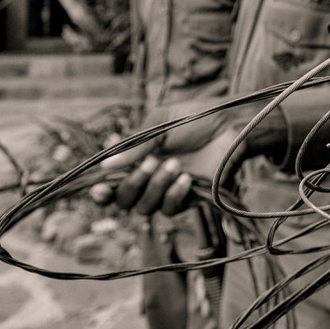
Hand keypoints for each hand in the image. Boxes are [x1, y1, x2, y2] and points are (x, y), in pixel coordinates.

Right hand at [88, 102, 258, 216]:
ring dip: (156, 186)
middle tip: (152, 162)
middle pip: (124, 201)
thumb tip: (106, 166)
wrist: (229, 124)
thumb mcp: (158, 125)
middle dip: (133, 184)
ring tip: (175, 164)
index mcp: (136, 160)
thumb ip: (134, 147)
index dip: (101, 193)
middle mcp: (149, 180)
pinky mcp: (189, 199)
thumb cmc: (194, 119)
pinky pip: (171, 210)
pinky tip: (186, 178)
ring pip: (145, 208)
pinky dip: (174, 194)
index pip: (110, 185)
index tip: (100, 189)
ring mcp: (168, 191)